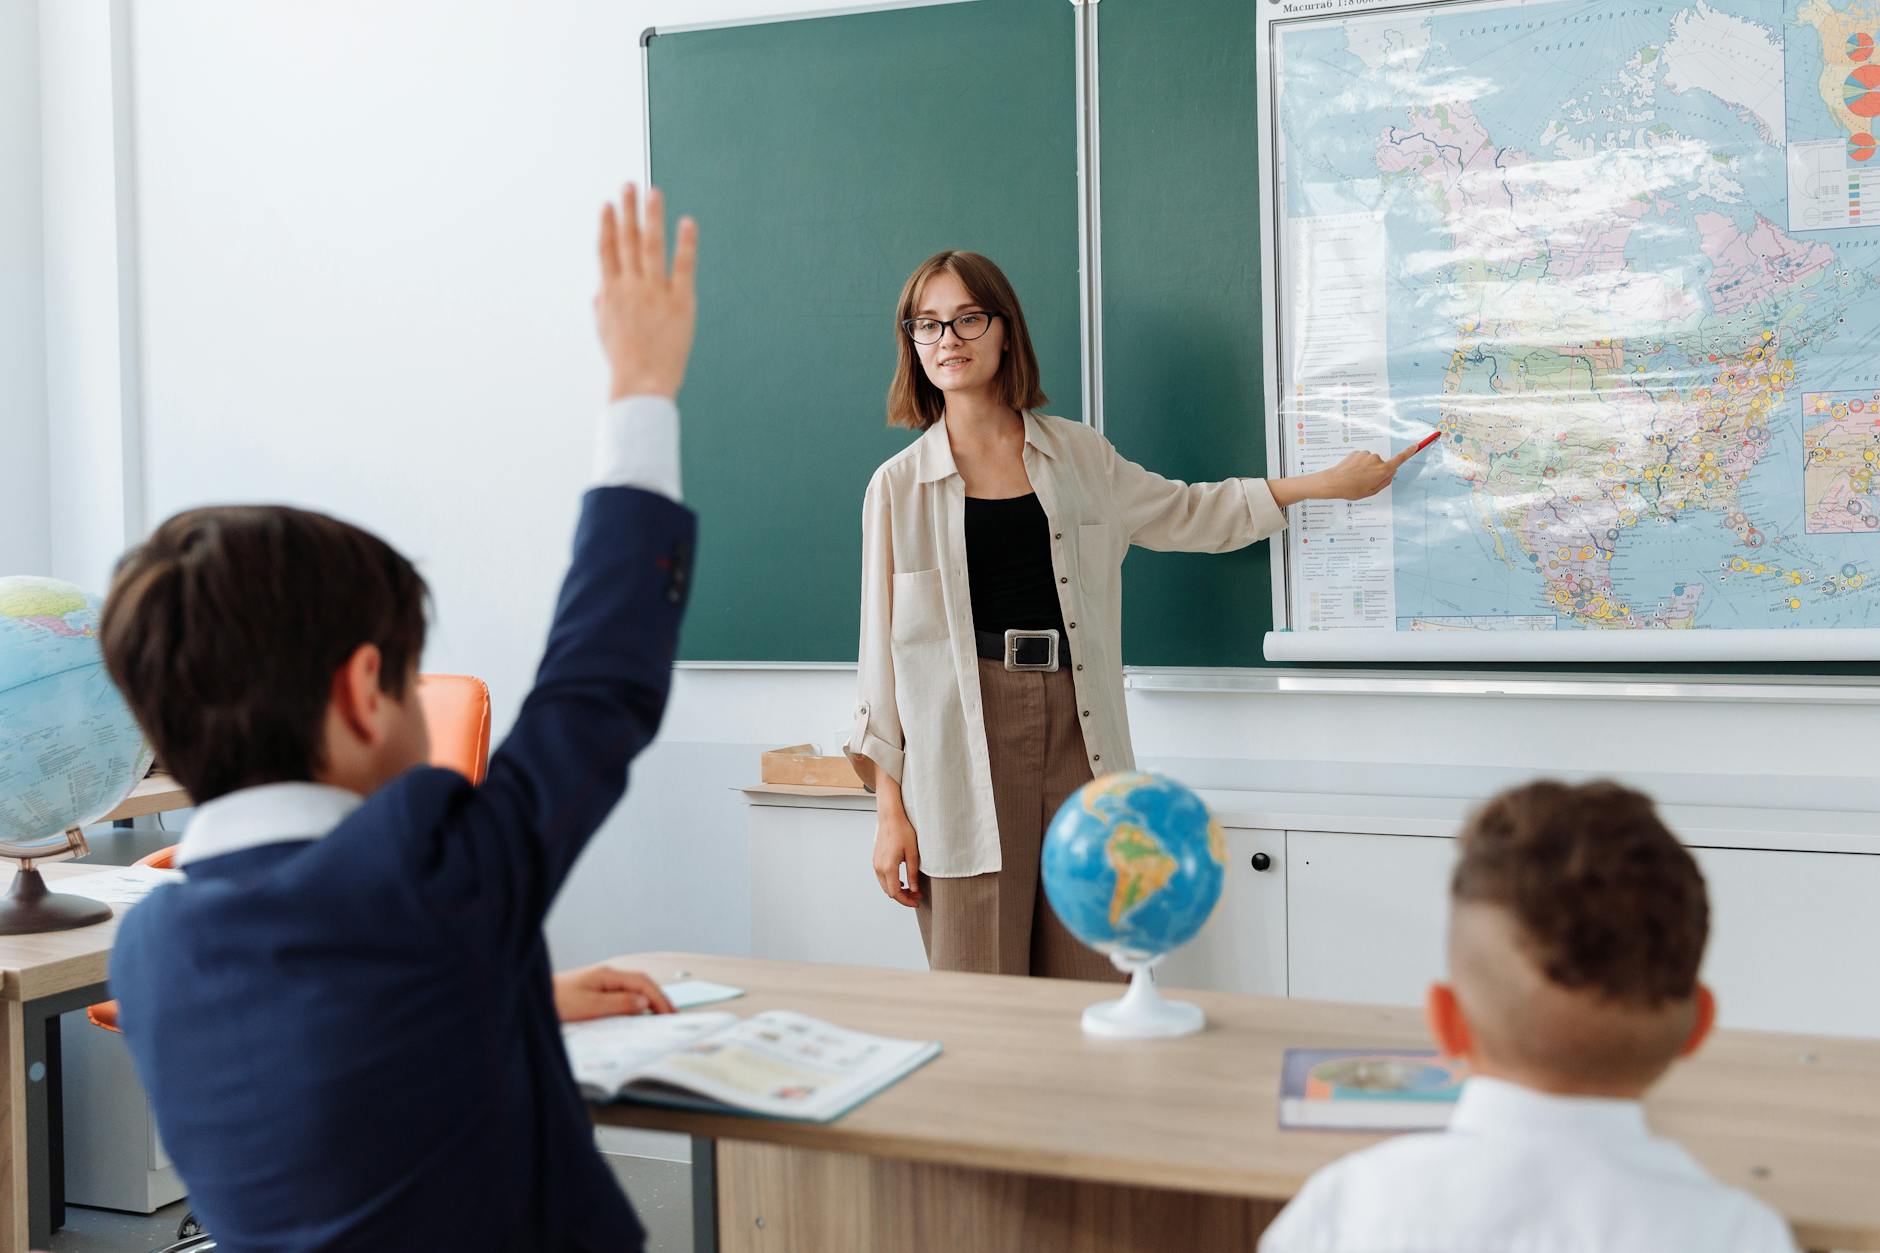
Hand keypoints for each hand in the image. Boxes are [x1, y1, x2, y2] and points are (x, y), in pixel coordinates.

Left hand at [553, 963, 674, 1022]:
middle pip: (641, 984)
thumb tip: (643, 1003)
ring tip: (659, 1016)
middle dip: (658, 998)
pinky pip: (622, 995)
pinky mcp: (595, 992)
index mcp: (608, 975)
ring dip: (648, 1001)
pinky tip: (636, 1014)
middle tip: (671, 1015)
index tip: (669, 1013)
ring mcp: (601, 983)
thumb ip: (619, 1004)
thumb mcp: (590, 1006)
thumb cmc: (557, 1001)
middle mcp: (607, 976)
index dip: (658, 998)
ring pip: (633, 989)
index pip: (642, 983)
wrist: (534, 998)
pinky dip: (634, 1003)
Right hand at [595, 184, 697, 400]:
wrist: (641, 382)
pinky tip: (687, 222)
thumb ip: (602, 304)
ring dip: (651, 216)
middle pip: (627, 240)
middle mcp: (630, 286)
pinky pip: (683, 266)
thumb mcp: (604, 330)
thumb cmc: (624, 360)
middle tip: (628, 185)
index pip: (607, 250)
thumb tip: (599, 289)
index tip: (608, 204)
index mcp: (611, 292)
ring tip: (653, 193)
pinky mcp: (680, 301)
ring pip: (651, 246)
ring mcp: (654, 292)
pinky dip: (686, 243)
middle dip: (627, 210)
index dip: (608, 225)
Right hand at [872, 809, 921, 907]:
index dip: (906, 900)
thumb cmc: (902, 831)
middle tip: (917, 895)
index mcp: (888, 867)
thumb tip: (914, 889)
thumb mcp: (913, 853)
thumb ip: (913, 873)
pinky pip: (882, 878)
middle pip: (889, 892)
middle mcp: (879, 867)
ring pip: (885, 886)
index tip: (916, 901)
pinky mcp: (876, 860)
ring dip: (897, 890)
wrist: (890, 817)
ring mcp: (876, 864)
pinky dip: (891, 883)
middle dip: (903, 897)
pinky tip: (902, 880)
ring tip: (911, 888)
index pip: (896, 893)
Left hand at [1312, 447, 1417, 500]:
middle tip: (1364, 481)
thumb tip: (1391, 472)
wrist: (1333, 482)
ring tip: (1355, 477)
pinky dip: (1359, 464)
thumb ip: (1384, 481)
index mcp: (1382, 471)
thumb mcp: (1371, 491)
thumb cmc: (1352, 489)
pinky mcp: (1357, 452)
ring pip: (1371, 462)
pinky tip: (1351, 472)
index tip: (1417, 445)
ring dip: (1366, 468)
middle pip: (1382, 464)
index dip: (1409, 452)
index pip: (1399, 460)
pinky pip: (1362, 458)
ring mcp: (1366, 454)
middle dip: (1377, 471)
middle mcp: (1376, 460)